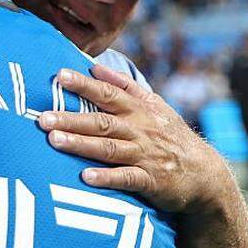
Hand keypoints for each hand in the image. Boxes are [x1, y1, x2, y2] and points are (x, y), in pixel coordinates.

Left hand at [38, 64, 219, 212]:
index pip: (108, 93)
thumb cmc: (171, 137)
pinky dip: (107, 177)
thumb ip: (125, 86)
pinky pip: (127, 178)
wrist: (205, 174)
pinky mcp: (151, 181)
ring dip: (81, 145)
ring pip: (109, 148)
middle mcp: (141, 130)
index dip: (84, 84)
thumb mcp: (155, 106)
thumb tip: (96, 67)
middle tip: (43, 118)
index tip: (60, 75)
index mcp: (139, 110)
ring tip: (54, 142)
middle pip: (102, 121)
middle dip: (72, 119)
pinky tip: (86, 177)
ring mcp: (145, 155)